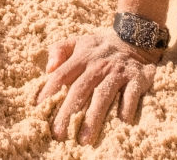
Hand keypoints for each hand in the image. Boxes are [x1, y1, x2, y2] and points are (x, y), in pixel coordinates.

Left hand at [37, 30, 158, 144]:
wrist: (135, 37)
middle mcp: (98, 65)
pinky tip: (120, 124)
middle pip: (80, 90)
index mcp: (82, 58)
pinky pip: (131, 94)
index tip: (39, 110)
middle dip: (68, 112)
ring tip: (84, 139)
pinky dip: (126, 108)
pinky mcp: (137, 78)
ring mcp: (118, 72)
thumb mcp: (78, 42)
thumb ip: (59, 50)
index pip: (61, 75)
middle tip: (58, 134)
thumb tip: (48, 69)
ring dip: (94, 117)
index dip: (49, 92)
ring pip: (103, 95)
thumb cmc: (100, 47)